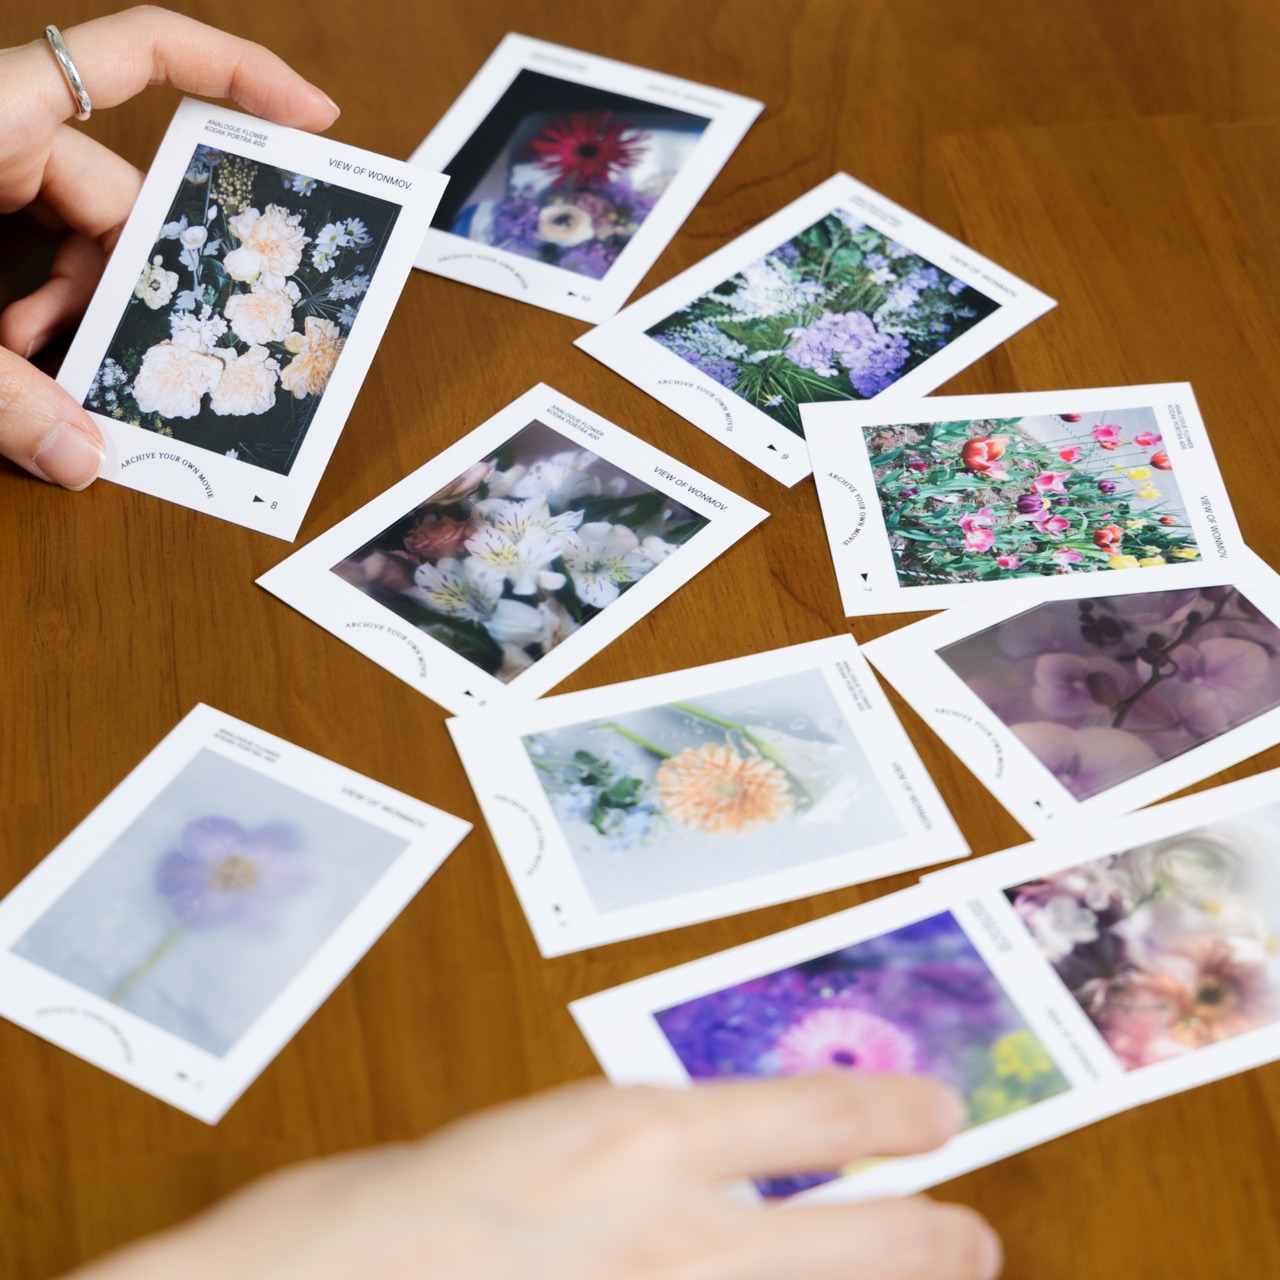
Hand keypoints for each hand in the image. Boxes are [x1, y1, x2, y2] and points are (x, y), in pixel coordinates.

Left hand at [0, 6, 338, 488]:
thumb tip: (80, 462)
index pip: (143, 55)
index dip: (240, 75)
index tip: (315, 121)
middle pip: (114, 196)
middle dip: (121, 288)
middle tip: (123, 360)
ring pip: (71, 242)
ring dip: (67, 316)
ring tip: (25, 371)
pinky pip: (24, 257)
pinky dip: (25, 316)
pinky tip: (2, 359)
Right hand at [69, 1074, 1001, 1279]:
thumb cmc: (416, 1202)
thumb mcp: (546, 1135)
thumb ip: (640, 1153)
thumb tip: (716, 1166)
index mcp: (642, 1135)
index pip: (817, 1119)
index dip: (896, 1118)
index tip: (938, 1115)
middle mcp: (678, 1235)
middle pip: (867, 1245)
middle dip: (936, 1240)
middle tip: (975, 1233)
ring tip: (942, 1277)